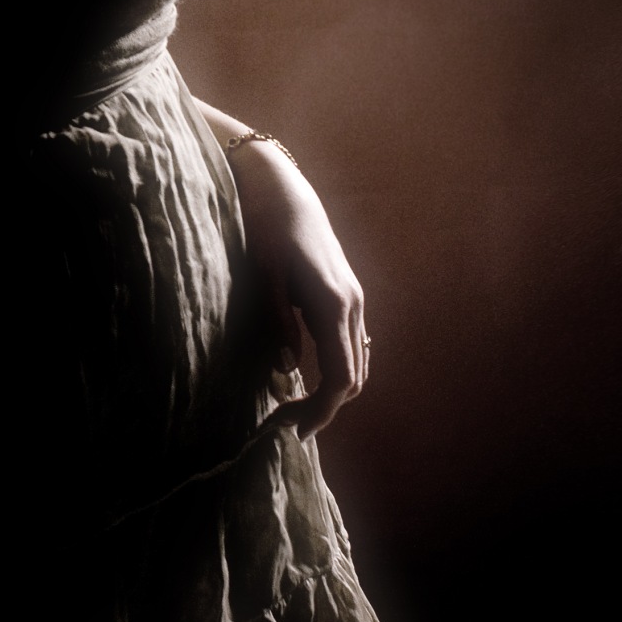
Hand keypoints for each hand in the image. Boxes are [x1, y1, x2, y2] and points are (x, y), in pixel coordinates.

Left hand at [226, 138, 369, 439]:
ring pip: (357, 362)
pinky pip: (351, 343)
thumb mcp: (264, 276)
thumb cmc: (267, 228)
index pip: (341, 377)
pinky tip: (307, 376)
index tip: (295, 431)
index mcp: (333, 305)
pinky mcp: (346, 294)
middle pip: (354, 376)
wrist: (283, 189)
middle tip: (286, 423)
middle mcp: (352, 305)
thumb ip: (277, 324)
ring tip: (294, 406)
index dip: (322, 411)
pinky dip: (336, 368)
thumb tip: (285, 372)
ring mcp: (354, 299)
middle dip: (325, 406)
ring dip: (332, 389)